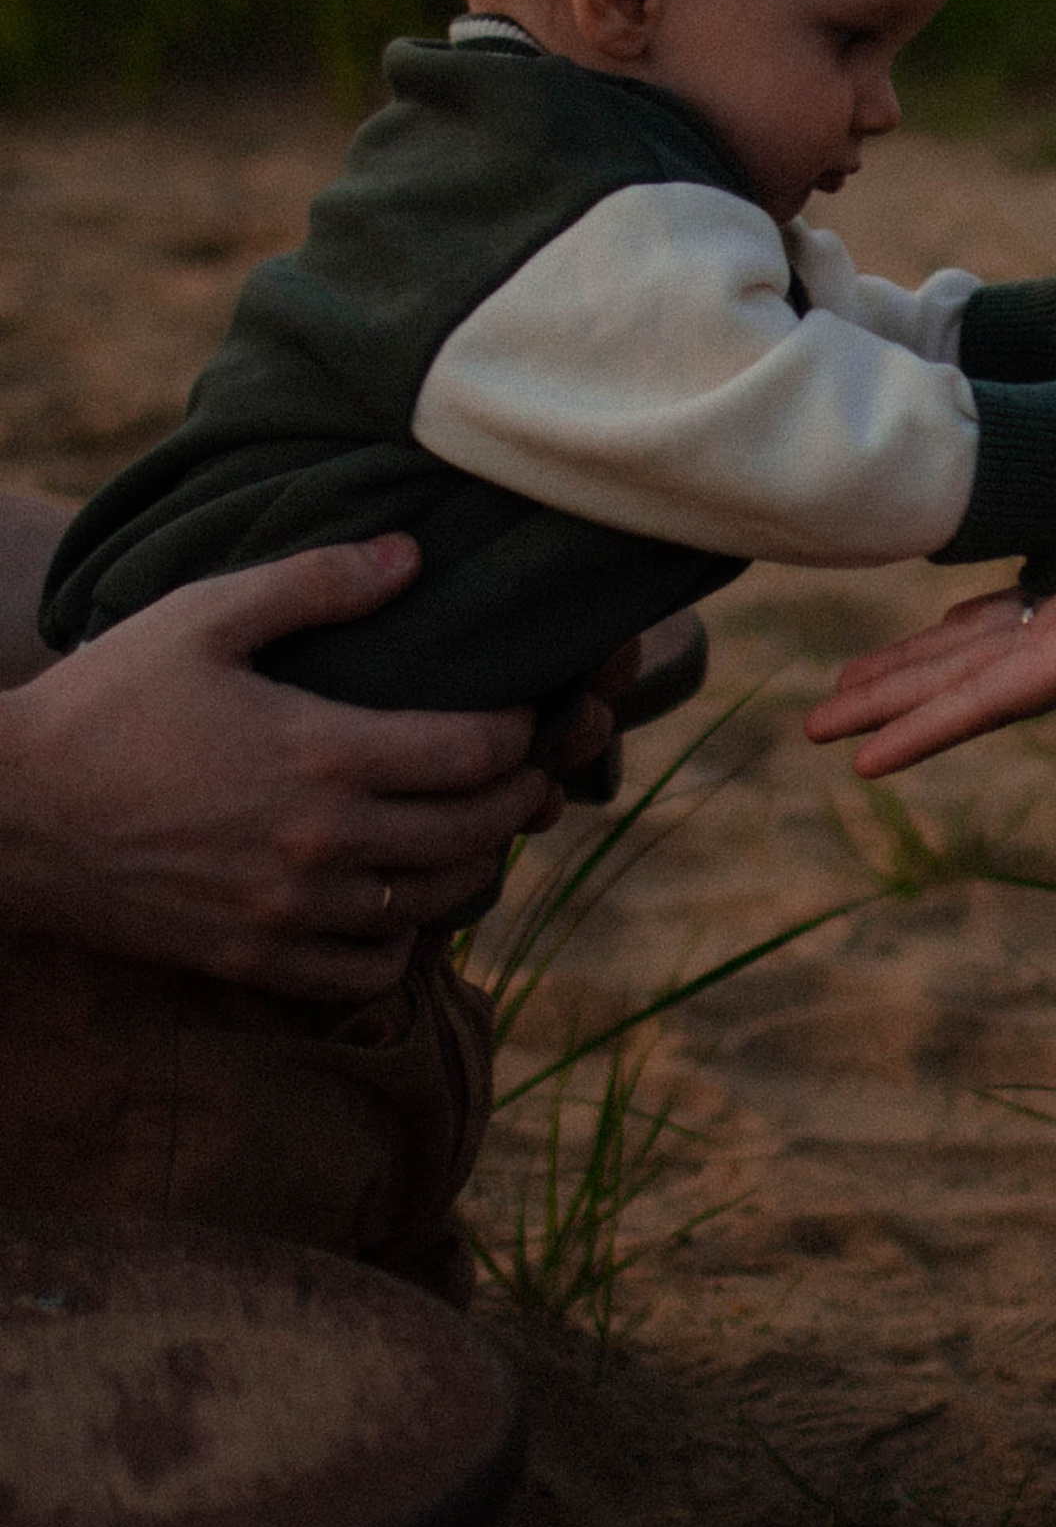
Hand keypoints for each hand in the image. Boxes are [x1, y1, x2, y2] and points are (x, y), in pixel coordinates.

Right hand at [0, 536, 563, 999]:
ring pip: (431, 907)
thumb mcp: (201, 618)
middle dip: (519, 802)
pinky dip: (399, 944)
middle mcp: (322, 842)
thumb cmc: (102, 704)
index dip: (521, 734)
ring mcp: (288, 909)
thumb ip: (314, 583)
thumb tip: (412, 554)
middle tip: (531, 778)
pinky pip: (363, 971)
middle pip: (473, 833)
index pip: (476, 754)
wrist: (2, 815)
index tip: (527, 715)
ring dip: (469, 870)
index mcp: (324, 753)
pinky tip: (397, 905)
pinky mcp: (249, 957)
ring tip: (475, 834)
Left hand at [811, 506, 1055, 771]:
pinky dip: (985, 617)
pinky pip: (1034, 604)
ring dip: (924, 665)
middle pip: (971, 675)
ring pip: (992, 640)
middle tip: (810, 728)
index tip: (854, 760)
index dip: (922, 726)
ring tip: (857, 685)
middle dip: (893, 701)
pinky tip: (960, 622)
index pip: (992, 698)